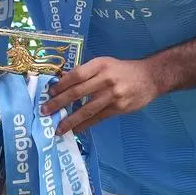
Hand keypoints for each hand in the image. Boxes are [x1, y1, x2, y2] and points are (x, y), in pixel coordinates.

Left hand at [43, 57, 159, 135]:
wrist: (150, 78)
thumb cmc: (123, 70)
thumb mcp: (105, 63)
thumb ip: (86, 72)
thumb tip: (62, 81)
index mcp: (100, 65)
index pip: (77, 75)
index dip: (61, 84)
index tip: (49, 93)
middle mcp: (106, 79)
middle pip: (78, 92)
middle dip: (59, 103)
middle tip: (45, 111)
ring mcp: (113, 95)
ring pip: (87, 109)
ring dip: (70, 120)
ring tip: (58, 128)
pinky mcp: (119, 108)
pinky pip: (98, 118)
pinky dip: (85, 125)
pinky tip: (75, 130)